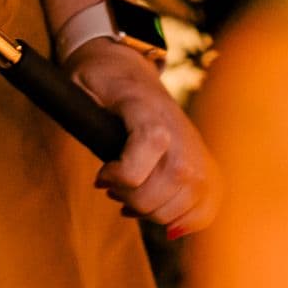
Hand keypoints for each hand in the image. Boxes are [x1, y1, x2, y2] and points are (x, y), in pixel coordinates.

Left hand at [68, 38, 220, 235]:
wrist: (129, 69)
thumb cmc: (100, 80)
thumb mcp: (79, 86)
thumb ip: (79, 116)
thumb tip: (92, 159)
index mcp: (148, 112)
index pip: (142, 160)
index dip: (117, 177)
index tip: (101, 175)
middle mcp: (180, 133)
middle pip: (164, 190)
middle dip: (133, 200)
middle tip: (114, 189)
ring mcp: (197, 150)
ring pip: (185, 204)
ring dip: (154, 212)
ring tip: (134, 198)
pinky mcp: (207, 164)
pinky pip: (208, 206)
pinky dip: (186, 219)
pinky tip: (163, 213)